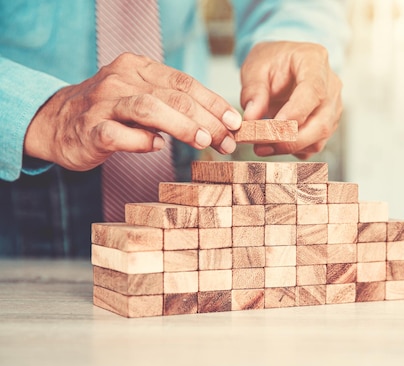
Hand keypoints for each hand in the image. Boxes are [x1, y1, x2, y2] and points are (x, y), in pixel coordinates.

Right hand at [24, 53, 241, 170]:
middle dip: (206, 120)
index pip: (184, 83)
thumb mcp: (142, 97)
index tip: (235, 122)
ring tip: (204, 142)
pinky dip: (140, 142)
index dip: (213, 102)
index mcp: (138, 68)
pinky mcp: (89, 130)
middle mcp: (120, 80)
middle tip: (227, 141)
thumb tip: (219, 125)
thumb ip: (173, 104)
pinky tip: (157, 147)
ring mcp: (103, 104)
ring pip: (148, 109)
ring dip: (181, 126)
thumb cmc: (110, 113)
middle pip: (173, 97)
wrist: (56, 123)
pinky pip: (118, 135)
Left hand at [240, 42, 342, 159]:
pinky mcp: (328, 123)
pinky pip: (315, 144)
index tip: (271, 128)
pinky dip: (295, 150)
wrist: (281, 64)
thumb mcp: (255, 68)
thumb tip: (251, 119)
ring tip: (261, 147)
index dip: (294, 114)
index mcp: (315, 62)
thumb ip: (253, 91)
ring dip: (291, 147)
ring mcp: (333, 107)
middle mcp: (331, 86)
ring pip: (320, 137)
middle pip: (321, 122)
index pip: (313, 92)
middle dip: (291, 139)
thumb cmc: (272, 62)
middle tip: (261, 145)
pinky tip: (275, 144)